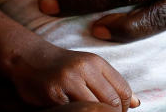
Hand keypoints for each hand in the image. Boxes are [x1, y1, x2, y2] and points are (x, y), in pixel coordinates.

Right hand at [7, 44, 136, 109]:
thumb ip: (112, 84)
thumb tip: (137, 103)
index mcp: (97, 62)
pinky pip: (73, 111)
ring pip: (94, 108)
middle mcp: (84, 69)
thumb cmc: (63, 66)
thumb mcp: (89, 68)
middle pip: (111, 101)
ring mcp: (68, 80)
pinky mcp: (52, 93)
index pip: (123, 90)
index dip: (125, 108)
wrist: (28, 58)